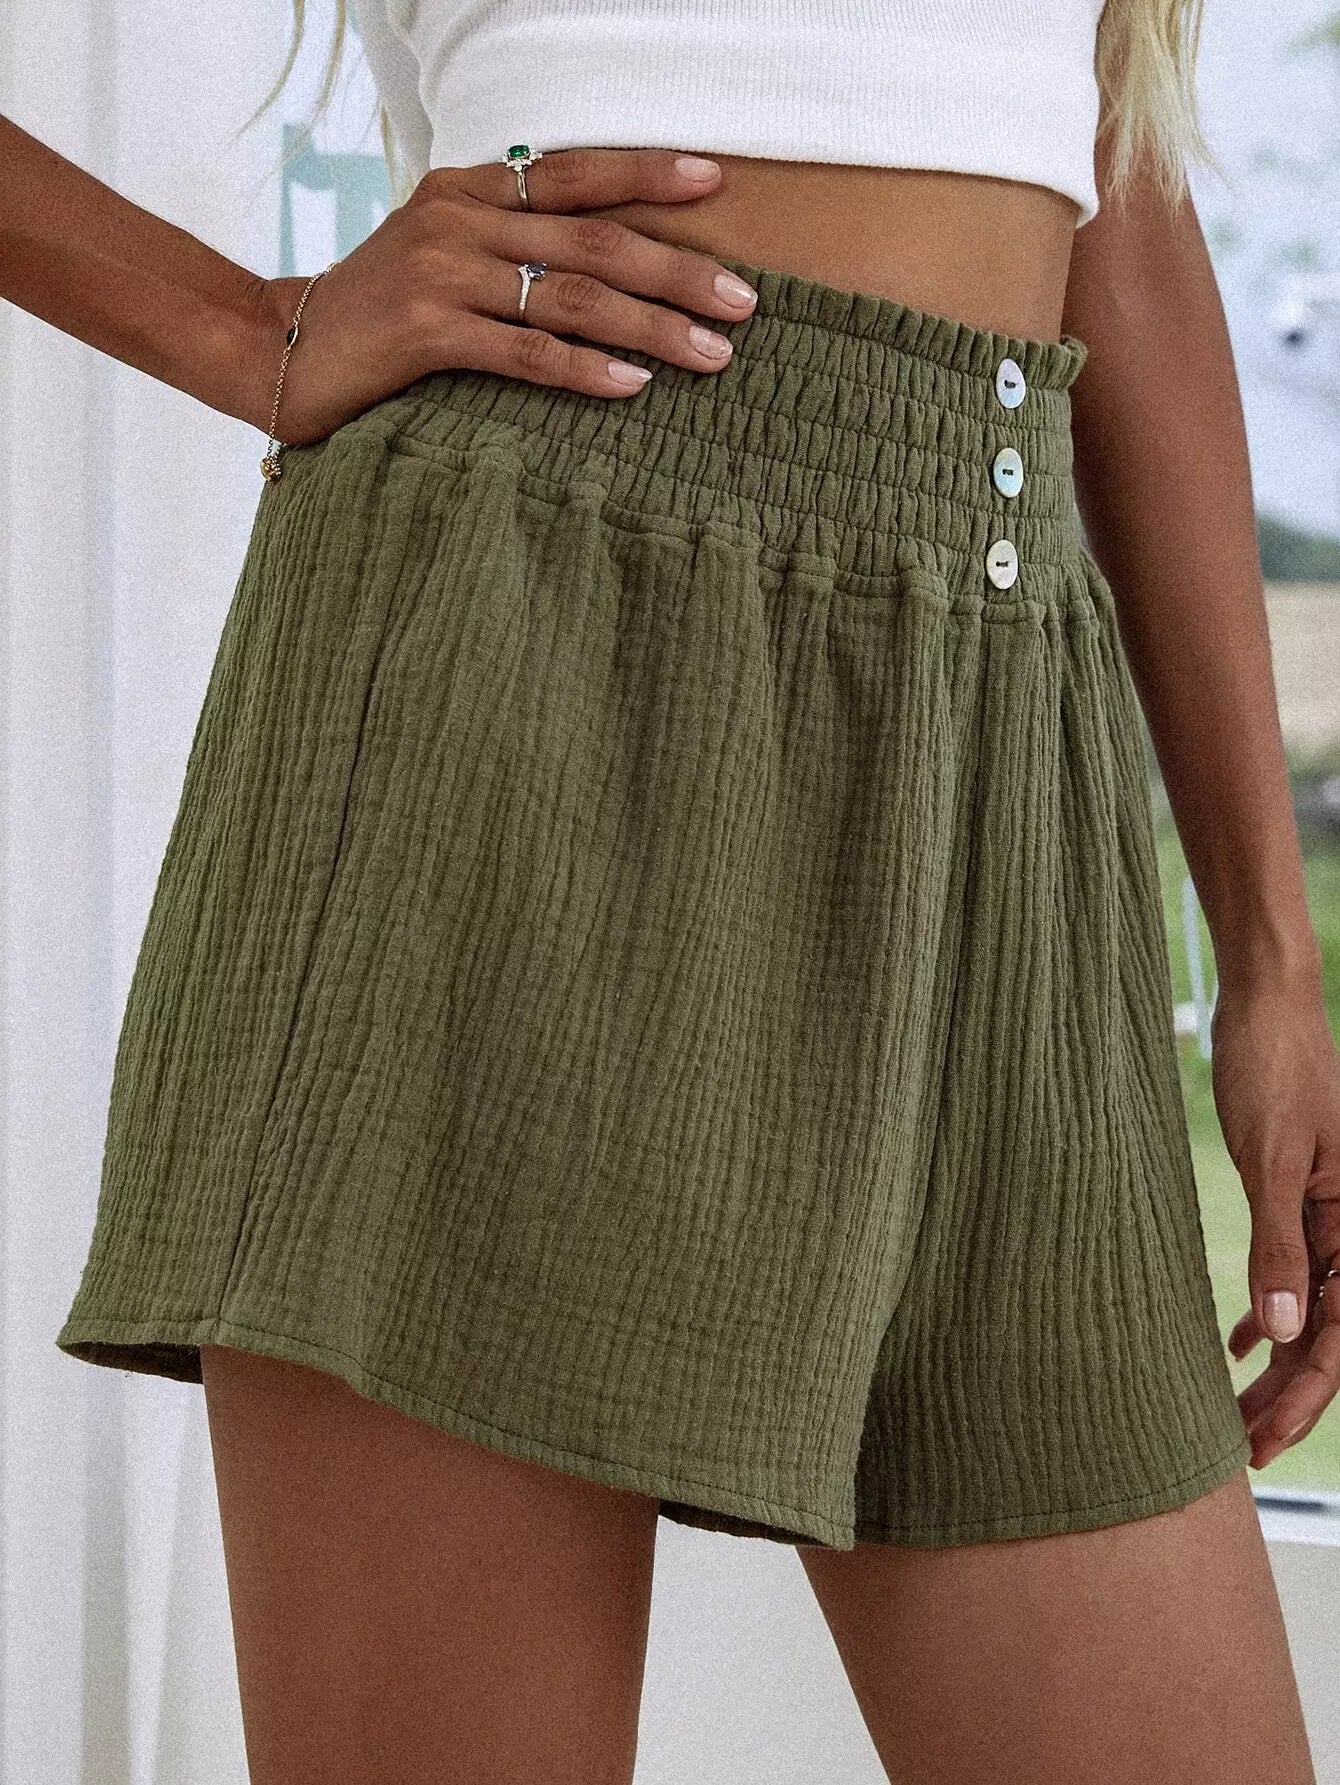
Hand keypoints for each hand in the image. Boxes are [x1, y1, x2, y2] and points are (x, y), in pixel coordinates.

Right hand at [243, 147, 759, 445]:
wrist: (276, 349)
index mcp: (468, 191)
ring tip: (712, 354)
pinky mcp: (425, 332)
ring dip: (651, 327)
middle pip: (593, 240)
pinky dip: (585, 369)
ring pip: (571, 296)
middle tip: (742, 301)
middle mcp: (459, 220)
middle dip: (677, 270)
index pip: (576, 174)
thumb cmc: (375, 313)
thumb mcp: (440, 255)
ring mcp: (441, 273)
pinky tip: (634, 386)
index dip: (648, 175)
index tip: (717, 181)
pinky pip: (525, 351)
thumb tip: (600, 261)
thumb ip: (507, 244)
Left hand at [1210, 971, 1339, 1466]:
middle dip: (1287, 1395)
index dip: (1304, 1394)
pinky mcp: (1297, 1197)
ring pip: (1304, 1309)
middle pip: (1324, 1333)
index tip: (1263, 1439)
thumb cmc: (1272, 1067)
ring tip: (1231, 1414)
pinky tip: (1235, 1344)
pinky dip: (1264, 1311)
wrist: (1263, 1003)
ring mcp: (1327, 1214)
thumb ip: (1278, 1245)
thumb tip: (1282, 1335)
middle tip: (1239, 1450)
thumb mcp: (1271, 1159)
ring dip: (1273, 1362)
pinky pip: (1290, 1272)